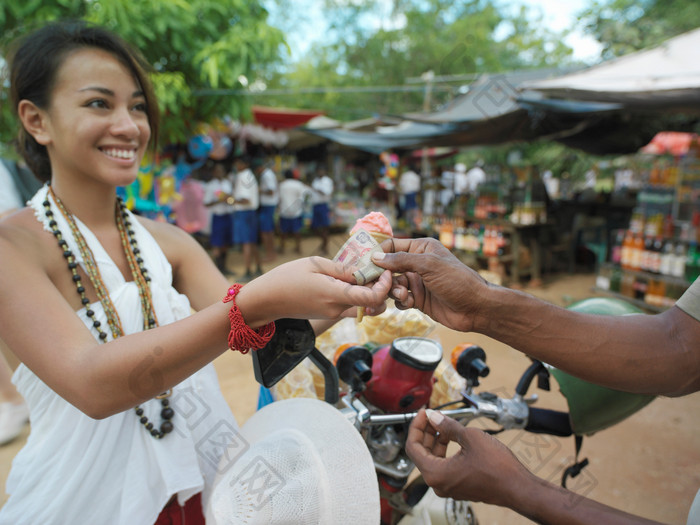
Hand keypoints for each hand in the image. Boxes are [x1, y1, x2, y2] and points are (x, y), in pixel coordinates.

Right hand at [238, 256, 390, 325]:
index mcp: (335, 295)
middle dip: (381, 289)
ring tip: (363, 273)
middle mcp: (337, 309)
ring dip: (370, 293)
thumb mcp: (315, 265)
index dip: (385, 285)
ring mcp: (333, 314)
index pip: (373, 298)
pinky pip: (350, 306)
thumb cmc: (286, 278)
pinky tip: (349, 280)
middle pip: (373, 304)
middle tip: (378, 270)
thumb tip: (365, 269)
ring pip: (363, 306)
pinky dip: (356, 295)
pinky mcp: (329, 314)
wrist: (266, 300)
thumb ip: (342, 269)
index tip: (384, 270)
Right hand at [372, 237, 490, 331]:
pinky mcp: (418, 299)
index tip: (366, 263)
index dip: (378, 253)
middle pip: (388, 267)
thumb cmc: (457, 280)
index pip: (392, 246)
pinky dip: (400, 301)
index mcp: (421, 248)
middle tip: (378, 283)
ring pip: (392, 284)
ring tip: (403, 294)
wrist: (475, 308)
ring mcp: (417, 282)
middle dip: (383, 276)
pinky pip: (399, 298)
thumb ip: (401, 260)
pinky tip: (409, 302)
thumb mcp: (429, 265)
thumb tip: (376, 257)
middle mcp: (417, 263)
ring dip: (393, 290)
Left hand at [405, 408, 529, 506]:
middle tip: (432, 415)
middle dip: (425, 431)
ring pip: (433, 459)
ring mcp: (448, 486)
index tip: (424, 413)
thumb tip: (434, 417)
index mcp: (435, 474)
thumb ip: (447, 426)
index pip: (413, 447)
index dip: (416, 426)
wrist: (518, 487)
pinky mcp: (458, 485)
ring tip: (442, 423)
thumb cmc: (498, 467)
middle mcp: (438, 483)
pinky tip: (452, 436)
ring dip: (435, 439)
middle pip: (421, 453)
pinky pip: (444, 465)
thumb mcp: (470, 437)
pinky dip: (444, 450)